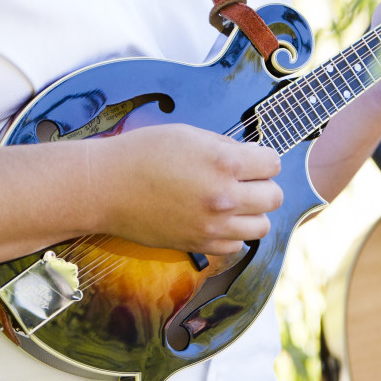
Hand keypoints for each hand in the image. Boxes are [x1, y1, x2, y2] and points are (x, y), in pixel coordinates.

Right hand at [94, 124, 282, 254]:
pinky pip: (236, 245)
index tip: (252, 159)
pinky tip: (217, 219)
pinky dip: (232, 234)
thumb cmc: (143, 153)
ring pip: (262, 226)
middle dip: (263, 185)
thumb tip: (251, 156)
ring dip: (253, 213)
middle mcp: (224, 197)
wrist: (106, 187)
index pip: (273, 163)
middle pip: (274, 197)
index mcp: (224, 163)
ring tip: (234, 202)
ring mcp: (213, 225)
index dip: (263, 159)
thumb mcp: (190, 134)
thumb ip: (226, 147)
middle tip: (244, 180)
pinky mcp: (199, 244)